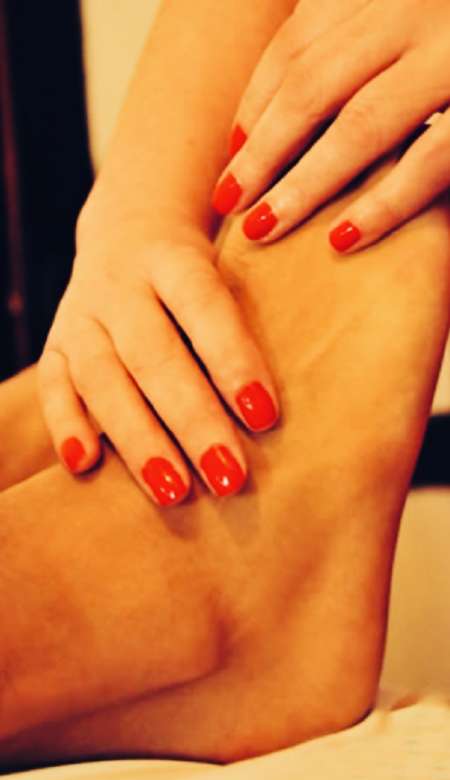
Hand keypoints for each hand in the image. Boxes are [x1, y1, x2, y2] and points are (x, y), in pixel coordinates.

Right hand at [38, 217, 277, 505]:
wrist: (129, 224)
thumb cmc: (196, 267)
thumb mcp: (225, 265)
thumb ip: (243, 320)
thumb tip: (275, 406)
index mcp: (173, 258)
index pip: (203, 306)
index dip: (232, 359)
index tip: (264, 416)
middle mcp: (120, 284)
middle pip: (152, 354)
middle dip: (191, 420)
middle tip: (228, 477)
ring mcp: (81, 313)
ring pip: (102, 377)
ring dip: (137, 438)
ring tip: (173, 491)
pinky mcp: (56, 341)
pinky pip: (52, 383)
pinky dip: (65, 424)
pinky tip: (86, 465)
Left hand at [212, 0, 449, 252]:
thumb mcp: (403, 17)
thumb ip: (357, 45)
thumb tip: (287, 106)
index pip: (298, 43)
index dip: (257, 101)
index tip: (234, 151)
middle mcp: (412, 9)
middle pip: (313, 84)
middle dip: (263, 150)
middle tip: (227, 201)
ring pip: (360, 124)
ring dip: (303, 185)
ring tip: (262, 228)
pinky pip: (430, 159)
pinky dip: (382, 203)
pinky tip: (341, 239)